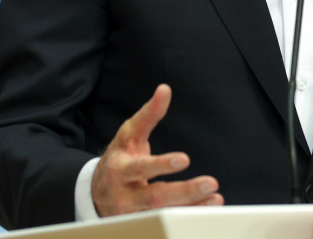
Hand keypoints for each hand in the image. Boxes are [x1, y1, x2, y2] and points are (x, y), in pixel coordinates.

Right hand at [92, 84, 223, 215]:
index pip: (141, 168)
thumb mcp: (129, 135)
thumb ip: (148, 115)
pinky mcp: (145, 222)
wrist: (98, 192)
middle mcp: (125, 195)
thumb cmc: (119, 159)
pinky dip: (190, 213)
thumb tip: (165, 89)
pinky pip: (169, 219)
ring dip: (192, 205)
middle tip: (210, 182)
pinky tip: (208, 205)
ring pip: (164, 212)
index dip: (161, 165)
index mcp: (120, 169)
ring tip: (215, 196)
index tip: (184, 159)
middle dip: (184, 191)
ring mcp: (135, 213)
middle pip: (155, 196)